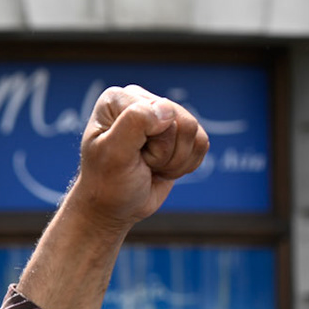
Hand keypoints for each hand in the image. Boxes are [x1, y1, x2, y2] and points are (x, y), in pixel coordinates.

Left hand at [70, 84, 209, 228]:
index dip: (154, 144)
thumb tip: (167, 108)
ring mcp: (162, 116)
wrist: (114, 208)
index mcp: (119, 99)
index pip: (161, 112)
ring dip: (174, 161)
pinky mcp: (179, 133)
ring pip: (193, 132)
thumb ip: (135, 123)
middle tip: (141, 164)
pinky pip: (201, 143)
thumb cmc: (108, 184)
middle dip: (165, 154)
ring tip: (150, 167)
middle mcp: (142, 101)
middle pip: (182, 122)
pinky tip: (162, 169)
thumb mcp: (114, 155)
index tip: (130, 158)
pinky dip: (185, 165)